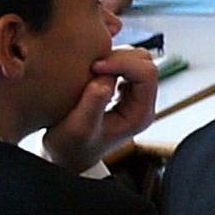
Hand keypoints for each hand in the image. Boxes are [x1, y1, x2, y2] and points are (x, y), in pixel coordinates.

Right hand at [40, 44, 159, 171]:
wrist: (66, 156)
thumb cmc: (71, 147)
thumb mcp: (78, 128)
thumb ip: (93, 104)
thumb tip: (105, 80)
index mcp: (140, 114)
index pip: (147, 74)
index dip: (123, 63)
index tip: (95, 67)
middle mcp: (142, 103)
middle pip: (145, 63)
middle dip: (119, 58)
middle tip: (91, 67)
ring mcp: (134, 96)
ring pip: (135, 60)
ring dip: (113, 59)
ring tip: (89, 69)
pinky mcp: (122, 90)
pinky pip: (123, 65)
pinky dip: (108, 62)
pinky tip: (91, 72)